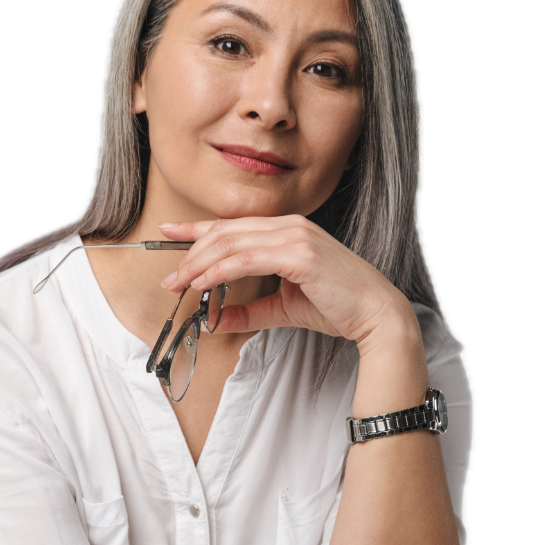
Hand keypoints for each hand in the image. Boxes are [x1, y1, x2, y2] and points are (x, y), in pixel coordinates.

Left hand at [158, 216, 413, 349]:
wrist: (375, 314)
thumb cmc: (338, 307)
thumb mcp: (283, 308)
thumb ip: (250, 311)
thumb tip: (217, 319)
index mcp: (287, 231)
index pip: (233, 225)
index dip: (196, 228)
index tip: (168, 232)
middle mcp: (289, 226)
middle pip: (225, 232)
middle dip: (191, 254)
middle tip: (170, 279)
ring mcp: (295, 236)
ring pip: (231, 243)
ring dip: (199, 264)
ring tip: (180, 284)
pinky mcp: (299, 253)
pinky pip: (246, 259)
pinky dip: (220, 271)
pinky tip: (204, 285)